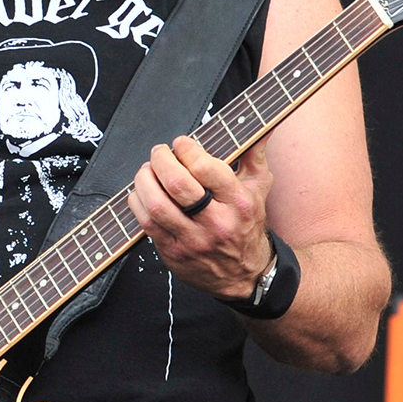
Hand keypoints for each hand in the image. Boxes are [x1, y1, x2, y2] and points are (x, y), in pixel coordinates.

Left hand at [127, 134, 275, 299]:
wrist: (245, 275)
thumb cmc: (248, 225)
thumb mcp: (258, 188)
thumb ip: (255, 154)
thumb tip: (264, 126)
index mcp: (238, 202)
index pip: (206, 168)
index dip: (186, 148)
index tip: (181, 144)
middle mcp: (216, 222)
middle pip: (177, 183)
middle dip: (161, 159)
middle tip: (160, 153)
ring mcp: (193, 240)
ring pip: (156, 204)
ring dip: (144, 179)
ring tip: (148, 171)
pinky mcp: (173, 254)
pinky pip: (146, 223)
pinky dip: (138, 201)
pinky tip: (143, 193)